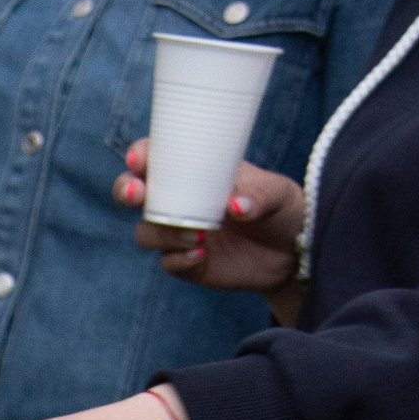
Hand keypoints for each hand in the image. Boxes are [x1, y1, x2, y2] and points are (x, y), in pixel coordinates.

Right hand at [116, 141, 304, 307]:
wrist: (292, 251)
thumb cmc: (281, 208)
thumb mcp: (278, 193)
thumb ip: (259, 196)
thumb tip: (235, 206)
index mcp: (194, 171)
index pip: (157, 158)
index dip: (140, 156)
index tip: (139, 160)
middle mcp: (179, 201)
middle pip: (133, 193)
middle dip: (126, 191)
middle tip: (137, 194)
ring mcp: (179, 232)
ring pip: (146, 231)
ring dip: (162, 231)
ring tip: (198, 234)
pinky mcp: (188, 263)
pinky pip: (168, 261)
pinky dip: (179, 258)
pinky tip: (201, 254)